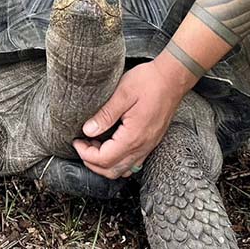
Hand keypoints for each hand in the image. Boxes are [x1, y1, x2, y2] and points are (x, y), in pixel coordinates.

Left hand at [72, 58, 186, 178]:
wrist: (173, 78)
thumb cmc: (149, 82)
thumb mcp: (123, 93)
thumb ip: (105, 114)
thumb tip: (88, 130)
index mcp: (133, 136)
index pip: (104, 159)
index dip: (86, 154)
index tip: (77, 141)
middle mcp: (142, 146)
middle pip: (112, 170)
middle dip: (92, 163)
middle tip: (82, 146)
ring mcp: (148, 146)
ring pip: (123, 170)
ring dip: (105, 164)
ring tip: (94, 146)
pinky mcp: (151, 142)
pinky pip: (133, 163)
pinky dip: (118, 161)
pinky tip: (111, 146)